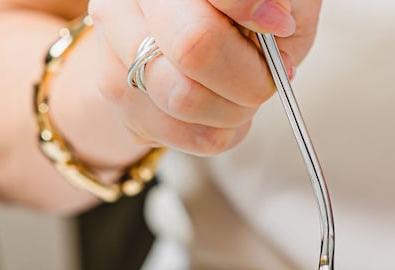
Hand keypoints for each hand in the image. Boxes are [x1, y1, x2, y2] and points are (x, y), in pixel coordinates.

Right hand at [87, 0, 320, 155]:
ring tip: (243, 96)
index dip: (251, 9)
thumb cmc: (240, 19)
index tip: (281, 26)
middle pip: (195, 47)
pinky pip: (183, 133)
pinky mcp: (114, 91)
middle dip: (249, 78)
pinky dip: (220, 132)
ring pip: (184, 99)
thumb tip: (274, 17)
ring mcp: (113, 42)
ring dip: (234, 112)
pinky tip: (222, 111)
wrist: (182, 43)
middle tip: (267, 78)